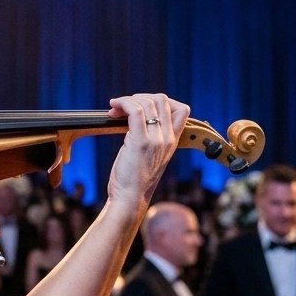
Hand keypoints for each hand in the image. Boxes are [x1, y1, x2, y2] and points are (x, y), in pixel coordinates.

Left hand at [104, 93, 189, 208]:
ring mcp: (156, 140)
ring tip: (115, 109)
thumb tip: (134, 115)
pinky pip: (135, 111)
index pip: (182, 109)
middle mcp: (167, 139)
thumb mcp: (149, 155)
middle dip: (140, 97)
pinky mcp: (140, 142)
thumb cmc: (134, 179)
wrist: (130, 198)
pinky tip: (113, 108)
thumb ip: (149, 136)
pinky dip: (123, 103)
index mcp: (173, 141)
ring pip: (147, 103)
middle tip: (123, 107)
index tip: (142, 106)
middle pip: (162, 100)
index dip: (161, 100)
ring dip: (128, 100)